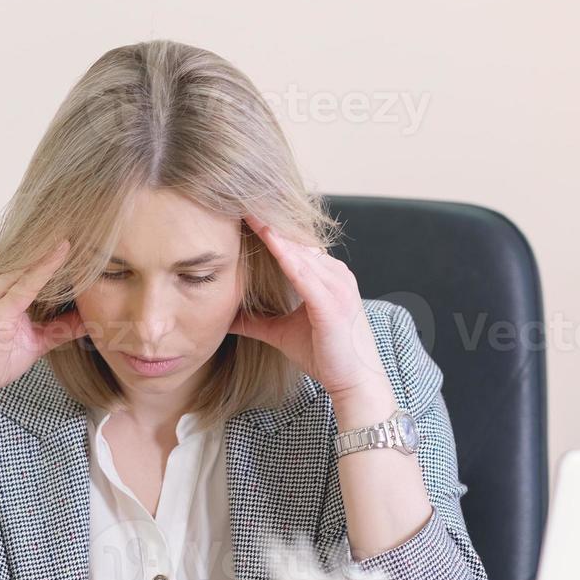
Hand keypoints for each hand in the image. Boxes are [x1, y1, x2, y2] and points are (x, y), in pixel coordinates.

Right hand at [0, 239, 86, 402]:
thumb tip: (87, 320)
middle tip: (81, 217)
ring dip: (52, 247)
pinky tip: (62, 252)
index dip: (50, 245)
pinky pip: (25, 284)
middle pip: (27, 255)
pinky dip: (45, 268)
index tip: (76, 228)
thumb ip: (59, 328)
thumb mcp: (34, 341)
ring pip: (26, 264)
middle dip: (53, 238)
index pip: (27, 260)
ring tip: (77, 226)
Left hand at [228, 214, 387, 398]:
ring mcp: (336, 287)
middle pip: (296, 240)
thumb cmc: (325, 356)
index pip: (293, 244)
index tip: (242, 208)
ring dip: (274, 231)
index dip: (268, 226)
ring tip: (248, 210)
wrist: (354, 383)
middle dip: (268, 220)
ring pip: (300, 251)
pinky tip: (269, 241)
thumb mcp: (281, 333)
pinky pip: (305, 275)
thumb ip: (256, 322)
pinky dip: (287, 256)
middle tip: (239, 197)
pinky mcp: (332, 305)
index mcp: (326, 276)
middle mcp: (334, 274)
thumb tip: (226, 318)